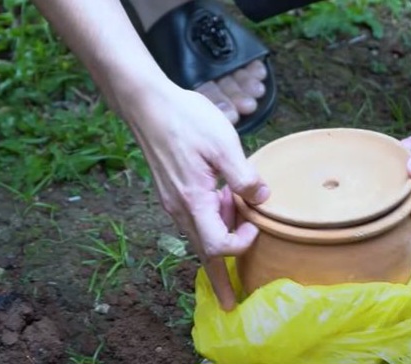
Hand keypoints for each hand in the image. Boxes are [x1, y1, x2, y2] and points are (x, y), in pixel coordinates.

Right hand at [129, 85, 269, 310]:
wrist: (149, 106)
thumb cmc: (185, 120)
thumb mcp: (223, 145)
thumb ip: (244, 177)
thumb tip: (262, 199)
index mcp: (193, 202)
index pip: (217, 246)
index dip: (240, 244)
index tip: (256, 224)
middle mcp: (179, 209)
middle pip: (202, 254)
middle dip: (219, 279)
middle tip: (231, 303)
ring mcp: (173, 202)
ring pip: (199, 234)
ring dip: (221, 235)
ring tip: (241, 215)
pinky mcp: (172, 192)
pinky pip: (193, 218)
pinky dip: (212, 219)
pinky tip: (223, 198)